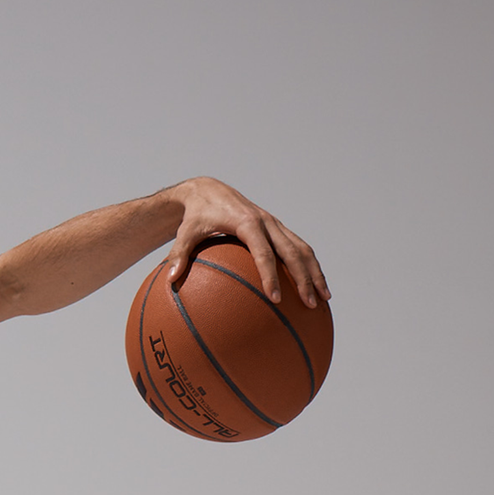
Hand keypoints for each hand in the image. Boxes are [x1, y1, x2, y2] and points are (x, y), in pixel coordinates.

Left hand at [156, 177, 330, 307]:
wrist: (209, 191)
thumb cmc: (195, 215)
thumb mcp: (185, 232)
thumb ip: (179, 254)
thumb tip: (170, 280)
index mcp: (247, 223)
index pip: (264, 253)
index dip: (270, 276)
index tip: (275, 299)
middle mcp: (267, 222)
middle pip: (293, 252)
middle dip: (304, 278)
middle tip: (309, 304)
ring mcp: (275, 225)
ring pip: (302, 249)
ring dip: (315, 273)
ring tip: (323, 299)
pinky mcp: (278, 229)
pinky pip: (299, 248)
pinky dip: (309, 266)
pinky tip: (314, 288)